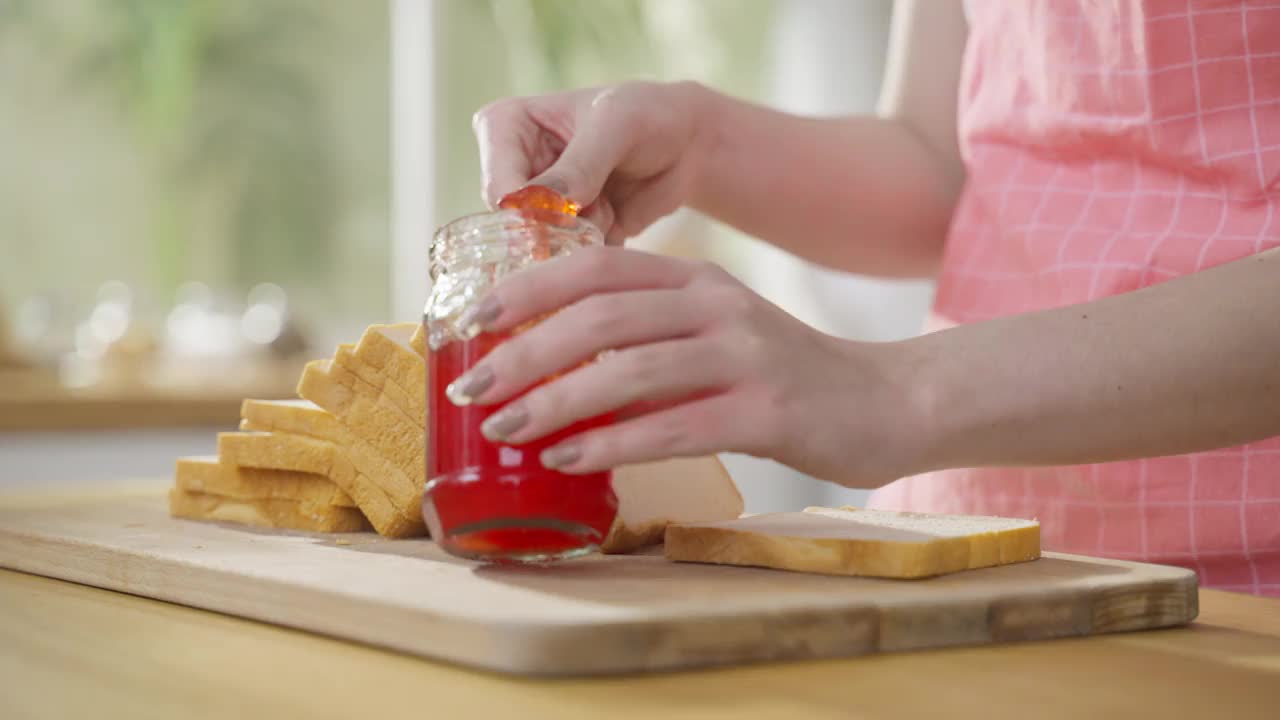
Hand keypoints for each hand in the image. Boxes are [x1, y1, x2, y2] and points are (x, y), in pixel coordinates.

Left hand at [445, 247, 922, 487]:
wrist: (886, 402)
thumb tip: (551, 372)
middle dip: (524, 351)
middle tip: (468, 387)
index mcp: (697, 279)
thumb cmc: (782, 379)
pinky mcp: (767, 411)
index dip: (528, 288)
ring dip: (555, 401)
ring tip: (503, 429)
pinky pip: (675, 427)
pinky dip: (614, 444)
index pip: (599, 266)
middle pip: (602, 315)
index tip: (471, 319)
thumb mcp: (715, 335)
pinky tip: (569, 460)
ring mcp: (745, 356)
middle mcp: (717, 305)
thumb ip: (647, 340)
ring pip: (631, 369)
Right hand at [472, 81, 710, 244]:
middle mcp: (511, 170)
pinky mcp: (562, 235)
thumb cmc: (646, 115)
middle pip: (514, 226)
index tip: (574, 210)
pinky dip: (598, 249)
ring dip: (584, 236)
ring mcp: (535, 207)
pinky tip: (615, 220)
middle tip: (601, 202)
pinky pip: (569, 262)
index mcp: (503, 127)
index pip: (498, 187)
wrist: (684, 144)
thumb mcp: (616, 126)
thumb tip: (542, 205)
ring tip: (610, 204)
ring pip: (543, 248)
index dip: (530, 211)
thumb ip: (579, 165)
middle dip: (562, 226)